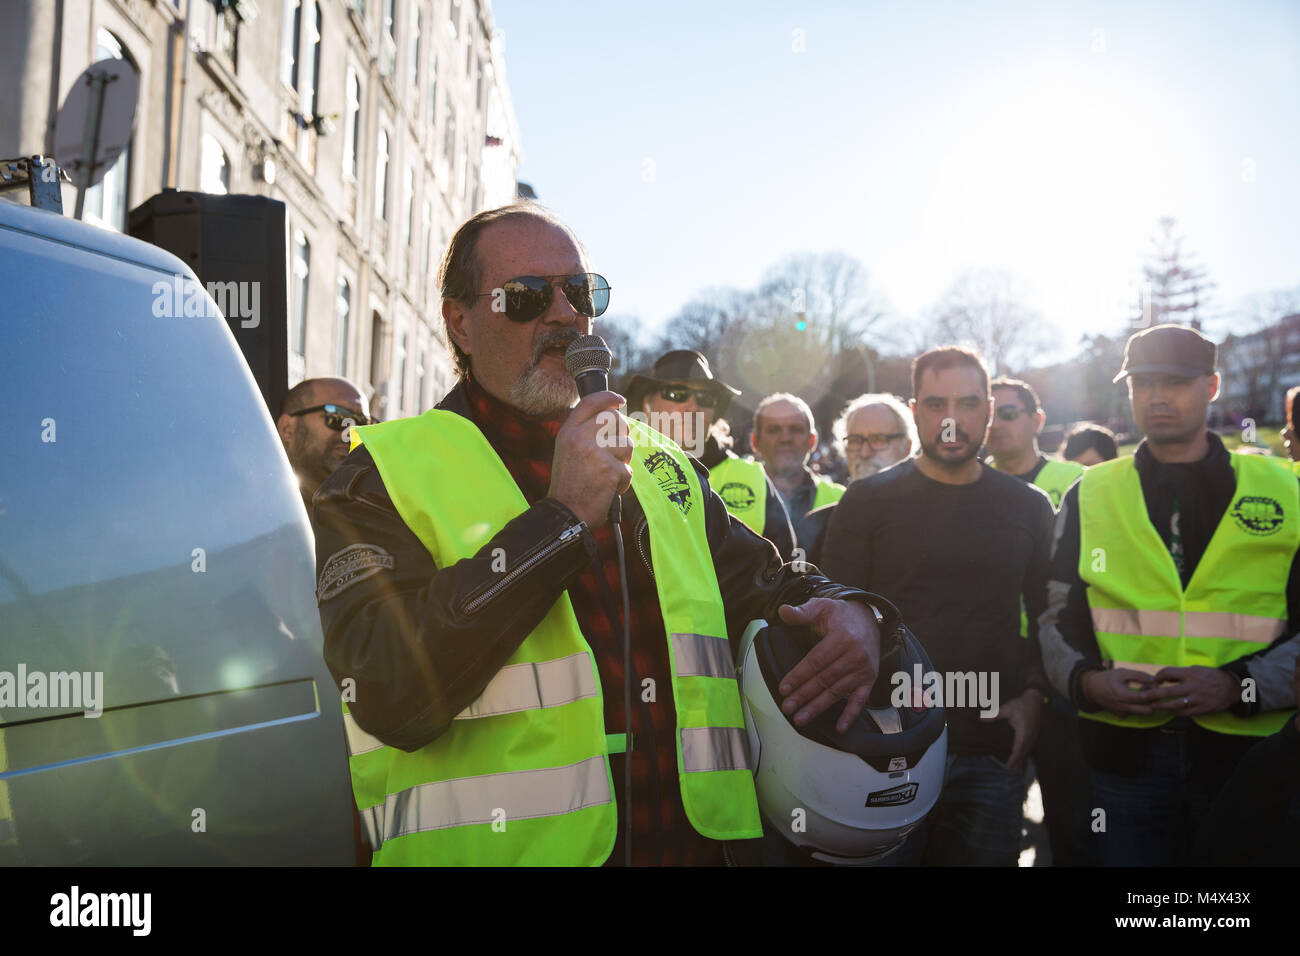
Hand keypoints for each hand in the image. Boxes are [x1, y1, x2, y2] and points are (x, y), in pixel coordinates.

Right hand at [548, 391, 632, 527]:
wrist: (565, 512)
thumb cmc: (569, 484)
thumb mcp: (567, 450)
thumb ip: (584, 432)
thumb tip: (613, 417)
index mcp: (569, 431)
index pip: (590, 402)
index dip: (608, 397)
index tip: (620, 400)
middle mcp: (580, 437)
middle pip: (615, 419)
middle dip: (622, 434)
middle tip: (617, 450)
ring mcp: (595, 452)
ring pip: (627, 443)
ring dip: (624, 460)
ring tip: (609, 473)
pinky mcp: (609, 469)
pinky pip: (628, 469)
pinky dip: (623, 481)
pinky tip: (610, 488)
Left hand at [775, 599, 880, 732]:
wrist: (869, 619)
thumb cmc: (840, 615)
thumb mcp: (822, 606)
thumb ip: (802, 611)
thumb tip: (783, 611)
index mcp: (842, 637)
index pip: (816, 660)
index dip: (799, 675)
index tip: (783, 688)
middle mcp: (856, 655)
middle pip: (825, 679)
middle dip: (804, 695)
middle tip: (787, 707)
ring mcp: (864, 669)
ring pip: (837, 691)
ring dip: (818, 707)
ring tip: (801, 718)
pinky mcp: (869, 679)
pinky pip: (860, 700)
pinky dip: (851, 715)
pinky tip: (839, 727)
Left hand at [984, 690, 1042, 768]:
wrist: (1036, 700)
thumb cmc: (1020, 704)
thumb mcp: (1007, 709)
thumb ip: (994, 715)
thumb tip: (981, 719)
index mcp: (1023, 732)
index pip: (1018, 749)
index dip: (1014, 759)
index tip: (1008, 766)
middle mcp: (1030, 736)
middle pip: (1023, 753)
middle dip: (1017, 762)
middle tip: (1009, 770)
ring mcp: (1033, 736)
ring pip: (1027, 751)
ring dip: (1022, 759)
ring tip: (1016, 768)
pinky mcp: (1033, 734)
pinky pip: (1029, 747)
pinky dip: (1025, 753)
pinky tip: (1022, 758)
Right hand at [1081, 668, 1159, 715]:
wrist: (1091, 689)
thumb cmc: (1107, 678)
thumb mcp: (1122, 672)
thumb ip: (1139, 675)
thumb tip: (1155, 680)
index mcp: (1121, 695)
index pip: (1143, 698)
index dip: (1154, 693)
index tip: (1159, 687)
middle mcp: (1122, 707)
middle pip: (1147, 710)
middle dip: (1154, 702)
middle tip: (1153, 692)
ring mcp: (1122, 713)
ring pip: (1143, 713)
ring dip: (1148, 704)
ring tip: (1144, 693)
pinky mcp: (1122, 716)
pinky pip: (1136, 713)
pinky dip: (1139, 706)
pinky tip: (1136, 697)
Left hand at [1148, 666, 1240, 715]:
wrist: (1232, 687)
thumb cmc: (1211, 676)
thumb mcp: (1196, 670)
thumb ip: (1181, 674)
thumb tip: (1164, 677)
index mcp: (1189, 673)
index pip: (1167, 673)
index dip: (1157, 676)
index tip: (1154, 680)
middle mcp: (1192, 686)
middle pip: (1166, 691)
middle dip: (1151, 695)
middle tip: (1142, 697)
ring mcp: (1197, 699)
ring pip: (1174, 704)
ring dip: (1161, 706)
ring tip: (1153, 706)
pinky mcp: (1202, 709)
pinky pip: (1185, 713)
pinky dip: (1176, 712)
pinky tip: (1171, 711)